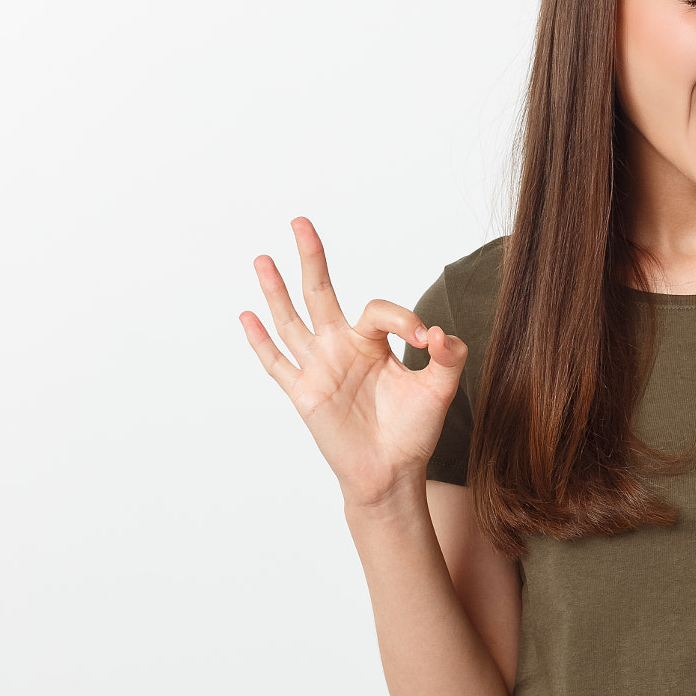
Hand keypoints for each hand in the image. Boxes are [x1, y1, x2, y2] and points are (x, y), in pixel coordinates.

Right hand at [240, 217, 465, 507]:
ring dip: (276, 290)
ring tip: (263, 258)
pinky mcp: (304, 394)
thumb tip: (437, 332)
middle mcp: (342, 347)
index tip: (425, 340)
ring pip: (292, 321)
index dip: (402, 318)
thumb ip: (448, 356)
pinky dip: (260, 341)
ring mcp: (319, 368)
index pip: (378, 310)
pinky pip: (277, 364)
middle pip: (321, 293)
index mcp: (372, 342)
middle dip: (311, 257)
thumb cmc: (413, 431)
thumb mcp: (440, 389)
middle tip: (300, 222)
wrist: (392, 473)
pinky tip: (246, 316)